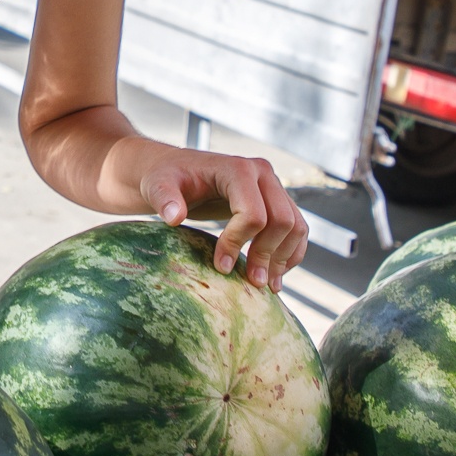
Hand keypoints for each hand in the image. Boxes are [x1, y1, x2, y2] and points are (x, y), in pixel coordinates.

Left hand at [139, 148, 308, 290]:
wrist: (174, 171)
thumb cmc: (164, 178)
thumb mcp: (157, 185)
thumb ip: (164, 198)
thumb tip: (174, 218)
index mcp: (237, 168)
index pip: (254, 213)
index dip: (238, 243)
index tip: (219, 266)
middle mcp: (262, 174)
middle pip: (283, 221)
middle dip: (268, 255)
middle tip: (251, 282)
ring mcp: (272, 186)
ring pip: (296, 226)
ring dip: (284, 258)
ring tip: (266, 286)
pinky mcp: (276, 200)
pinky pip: (297, 229)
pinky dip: (291, 253)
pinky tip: (276, 276)